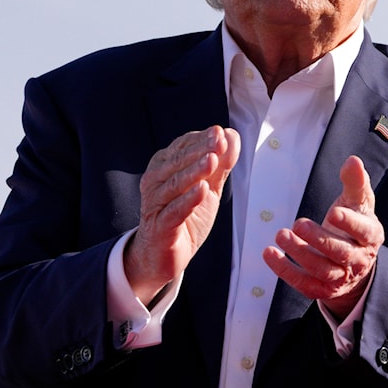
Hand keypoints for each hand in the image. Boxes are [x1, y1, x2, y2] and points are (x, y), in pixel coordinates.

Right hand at [126, 126, 239, 303]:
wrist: (163, 255)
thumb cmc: (185, 216)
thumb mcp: (207, 188)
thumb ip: (220, 165)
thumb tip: (232, 136)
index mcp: (164, 166)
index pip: (182, 147)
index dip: (201, 139)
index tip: (220, 132)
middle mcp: (155, 181)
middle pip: (178, 162)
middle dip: (200, 150)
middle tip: (219, 140)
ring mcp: (155, 203)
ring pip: (175, 184)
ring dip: (194, 171)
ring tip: (212, 160)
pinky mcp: (160, 227)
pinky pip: (174, 211)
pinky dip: (188, 200)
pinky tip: (202, 190)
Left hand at [263, 155, 383, 318]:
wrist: (355, 263)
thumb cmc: (354, 224)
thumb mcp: (358, 202)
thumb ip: (355, 182)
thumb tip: (353, 160)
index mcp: (370, 236)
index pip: (363, 231)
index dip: (350, 223)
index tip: (334, 212)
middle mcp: (358, 259)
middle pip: (340, 253)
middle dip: (319, 239)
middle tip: (298, 223)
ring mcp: (340, 277)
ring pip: (322, 270)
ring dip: (300, 254)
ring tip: (281, 235)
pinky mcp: (322, 289)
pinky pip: (304, 284)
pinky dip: (285, 271)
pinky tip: (270, 254)